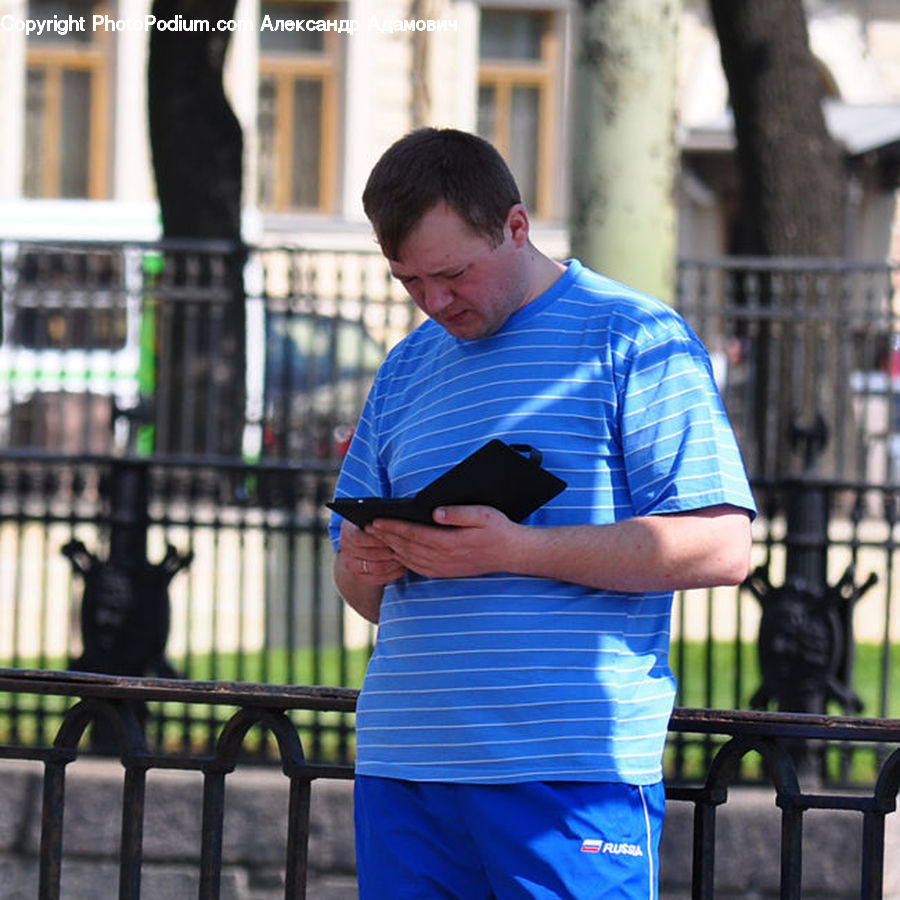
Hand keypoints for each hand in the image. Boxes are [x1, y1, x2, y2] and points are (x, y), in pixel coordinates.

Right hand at [338, 519, 407, 585]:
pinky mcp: (359, 576)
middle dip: (389, 551)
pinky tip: (403, 568)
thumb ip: (382, 519)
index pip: (358, 538)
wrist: (364, 545)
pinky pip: (377, 579)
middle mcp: (345, 547)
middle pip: (369, 554)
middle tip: (405, 549)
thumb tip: (395, 521)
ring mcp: (350, 563)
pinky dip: (392, 574)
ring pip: (375, 568)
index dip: (376, 539)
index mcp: (347, 529)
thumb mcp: (375, 517)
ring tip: (406, 557)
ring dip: (393, 563)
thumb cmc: (375, 526)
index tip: (391, 538)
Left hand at [368, 505, 519, 578]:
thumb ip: (459, 513)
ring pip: (407, 558)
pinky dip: (401, 558)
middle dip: (384, 536)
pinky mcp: (443, 572)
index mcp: (449, 543)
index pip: (412, 533)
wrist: (511, 555)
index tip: (374, 519)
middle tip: (366, 525)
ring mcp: (442, 568)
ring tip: (376, 536)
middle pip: (405, 546)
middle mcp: (442, 559)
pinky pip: (415, 566)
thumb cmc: (498, 530)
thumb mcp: (483, 514)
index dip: (391, 526)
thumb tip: (435, 511)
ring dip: (390, 547)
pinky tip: (394, 549)